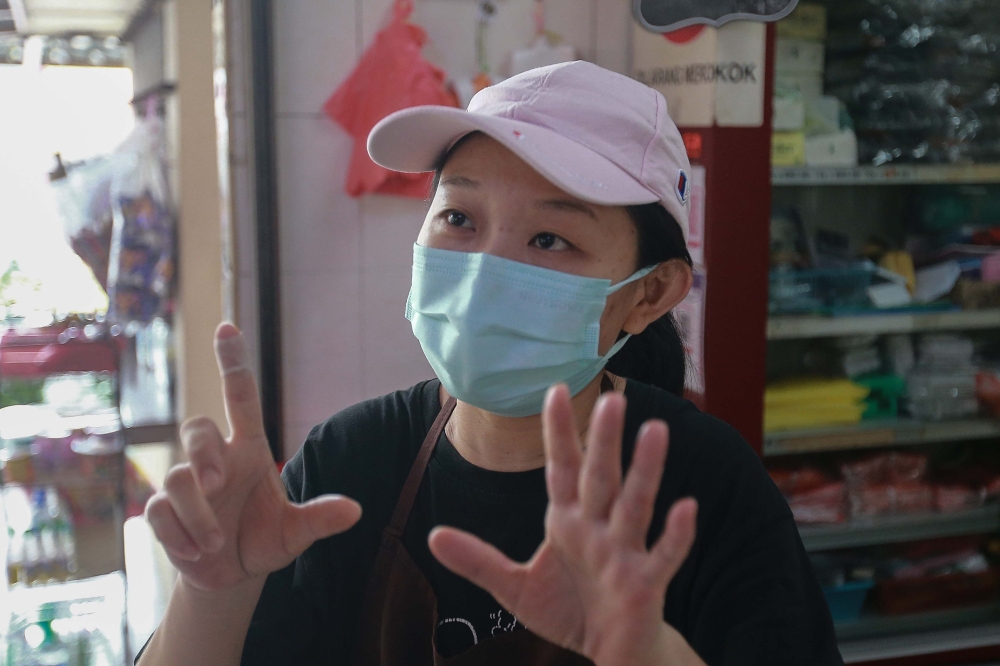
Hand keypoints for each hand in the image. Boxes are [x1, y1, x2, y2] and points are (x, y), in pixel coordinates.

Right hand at [144, 323, 361, 591]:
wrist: (233, 574)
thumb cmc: (265, 539)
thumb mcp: (296, 533)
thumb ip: (320, 519)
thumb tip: (355, 511)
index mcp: (250, 450)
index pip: (241, 396)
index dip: (234, 363)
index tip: (228, 328)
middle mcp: (217, 459)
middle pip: (196, 427)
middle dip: (202, 452)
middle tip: (216, 484)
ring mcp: (187, 484)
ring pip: (178, 477)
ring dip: (198, 514)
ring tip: (217, 543)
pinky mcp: (164, 511)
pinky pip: (158, 510)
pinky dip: (179, 535)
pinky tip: (197, 552)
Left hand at [429, 384, 698, 665]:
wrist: (609, 654)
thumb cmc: (569, 610)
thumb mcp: (514, 586)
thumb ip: (478, 560)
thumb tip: (431, 536)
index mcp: (568, 521)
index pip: (563, 468)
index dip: (559, 433)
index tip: (555, 390)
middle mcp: (598, 528)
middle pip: (601, 477)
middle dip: (603, 440)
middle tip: (611, 399)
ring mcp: (624, 553)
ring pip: (635, 505)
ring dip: (646, 469)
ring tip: (656, 431)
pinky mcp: (645, 584)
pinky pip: (663, 556)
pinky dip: (675, 534)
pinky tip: (686, 506)